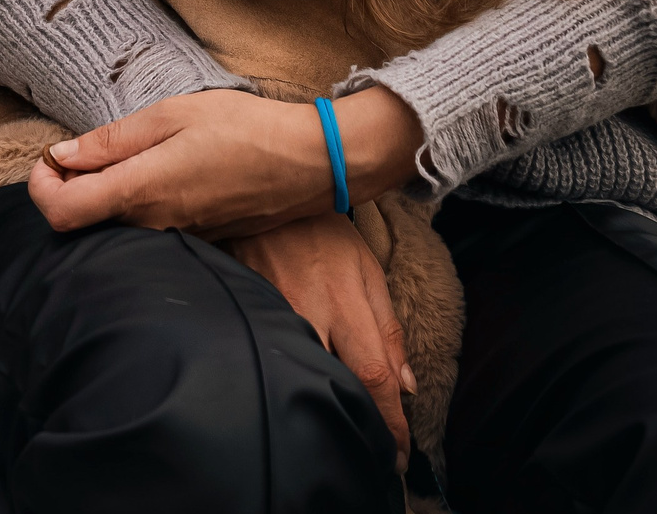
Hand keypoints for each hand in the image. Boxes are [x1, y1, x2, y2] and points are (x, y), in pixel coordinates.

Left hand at [26, 87, 423, 235]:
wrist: (311, 163)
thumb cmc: (243, 129)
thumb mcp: (171, 116)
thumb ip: (111, 140)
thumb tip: (59, 158)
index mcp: (140, 191)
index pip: (60, 213)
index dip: (39, 187)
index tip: (47, 160)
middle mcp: (152, 226)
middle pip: (82, 223)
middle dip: (68, 187)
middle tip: (82, 151)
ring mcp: (175, 238)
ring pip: (114, 226)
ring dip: (103, 194)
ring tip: (124, 155)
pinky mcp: (196, 239)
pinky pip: (147, 230)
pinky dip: (135, 204)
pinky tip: (156, 174)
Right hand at [230, 215, 414, 468]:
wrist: (264, 201)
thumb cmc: (321, 233)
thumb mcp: (366, 269)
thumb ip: (388, 327)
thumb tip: (406, 386)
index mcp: (345, 302)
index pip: (374, 376)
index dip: (389, 422)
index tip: (399, 454)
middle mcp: (309, 313)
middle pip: (338, 385)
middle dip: (363, 425)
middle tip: (378, 455)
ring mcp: (274, 316)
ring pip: (305, 378)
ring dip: (329, 409)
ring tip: (346, 433)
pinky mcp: (250, 314)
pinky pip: (276, 361)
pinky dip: (296, 385)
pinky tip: (306, 399)